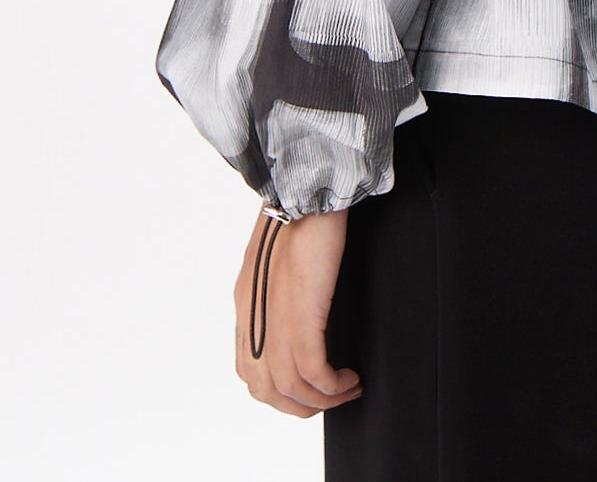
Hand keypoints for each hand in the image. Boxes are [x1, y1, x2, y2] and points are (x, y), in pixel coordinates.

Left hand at [232, 206, 363, 418]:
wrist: (306, 191)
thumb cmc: (299, 213)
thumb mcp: (275, 259)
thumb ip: (275, 290)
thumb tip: (295, 310)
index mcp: (246, 304)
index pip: (249, 370)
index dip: (277, 390)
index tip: (306, 389)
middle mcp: (253, 318)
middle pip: (266, 389)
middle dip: (300, 405)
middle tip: (329, 400)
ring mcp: (274, 319)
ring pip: (290, 388)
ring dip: (322, 400)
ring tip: (346, 391)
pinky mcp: (300, 315)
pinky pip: (314, 372)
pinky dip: (333, 385)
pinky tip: (350, 379)